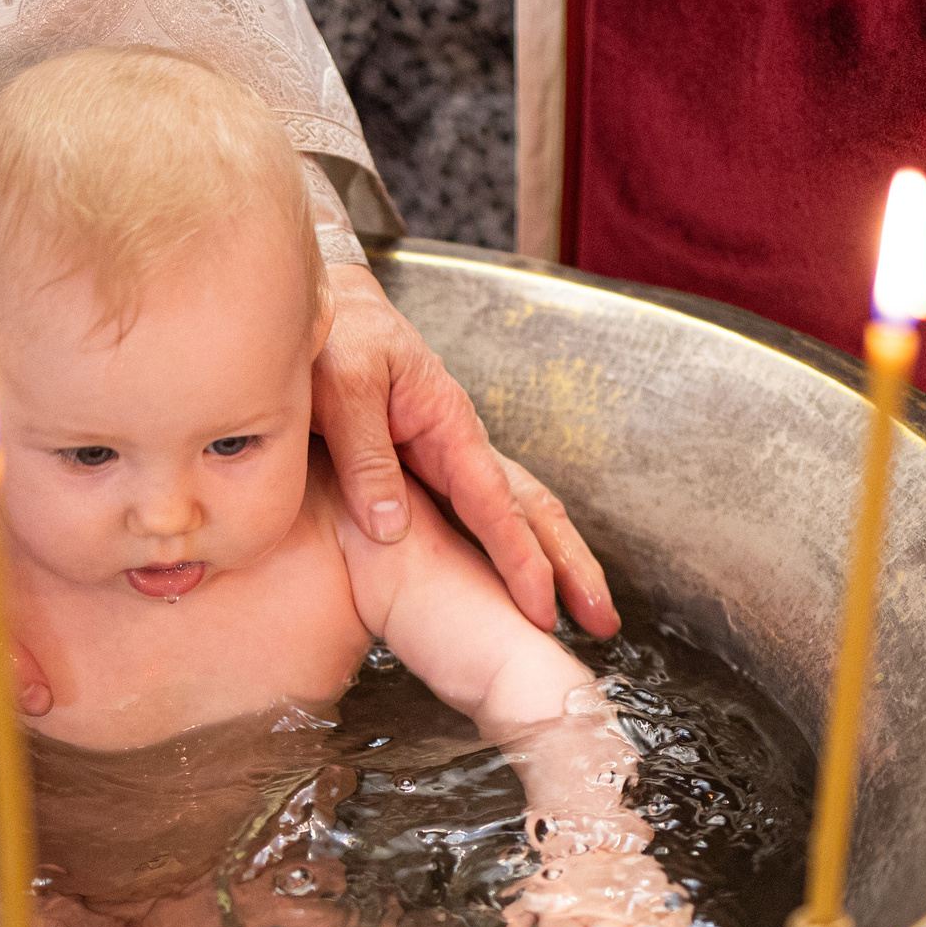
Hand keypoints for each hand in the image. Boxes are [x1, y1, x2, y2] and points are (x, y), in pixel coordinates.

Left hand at [313, 263, 617, 637]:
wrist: (322, 305)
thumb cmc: (334, 335)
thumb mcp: (342, 387)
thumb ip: (364, 456)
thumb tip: (391, 531)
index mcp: (448, 421)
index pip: (495, 504)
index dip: (520, 560)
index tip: (541, 606)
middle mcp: (462, 443)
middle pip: (532, 511)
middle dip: (570, 567)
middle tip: (603, 621)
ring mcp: (450, 456)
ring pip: (517, 513)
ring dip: (553, 562)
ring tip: (585, 613)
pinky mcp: (429, 466)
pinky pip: (480, 513)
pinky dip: (513, 547)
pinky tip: (520, 582)